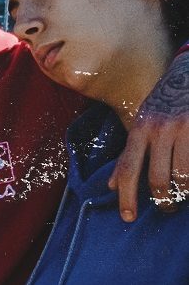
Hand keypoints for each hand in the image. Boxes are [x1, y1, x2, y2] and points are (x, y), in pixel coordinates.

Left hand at [109, 52, 188, 221]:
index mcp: (140, 130)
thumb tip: (111, 186)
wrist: (186, 75)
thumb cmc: (162, 106)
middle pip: (158, 178)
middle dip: (162, 201)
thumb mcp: (140, 125)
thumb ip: (127, 155)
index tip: (127, 217)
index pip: (128, 168)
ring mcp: (184, 129)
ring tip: (184, 196)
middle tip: (166, 208)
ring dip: (184, 193)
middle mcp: (160, 130)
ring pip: (184, 177)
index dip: (126, 196)